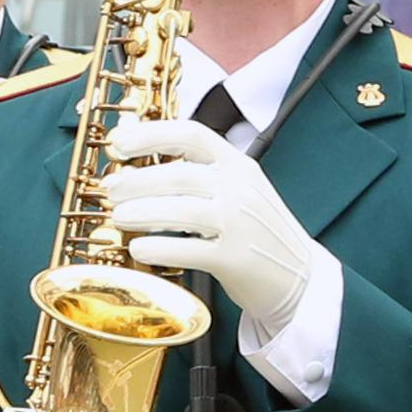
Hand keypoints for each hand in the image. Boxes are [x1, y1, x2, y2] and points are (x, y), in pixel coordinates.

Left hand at [105, 118, 320, 331]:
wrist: (300, 277)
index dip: (151, 134)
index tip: (119, 142)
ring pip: (180, 210)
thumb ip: (201, 174)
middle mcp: (240, 190)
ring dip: (141, 212)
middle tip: (111, 189)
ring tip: (118, 217)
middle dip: (137, 181)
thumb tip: (141, 163)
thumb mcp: (241, 190)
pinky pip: (188, 249)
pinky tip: (139, 249)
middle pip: (179, 174)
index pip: (192, 134)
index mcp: (239, 165)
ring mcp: (239, 225)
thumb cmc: (258, 233)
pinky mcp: (234, 260)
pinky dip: (158, 248)